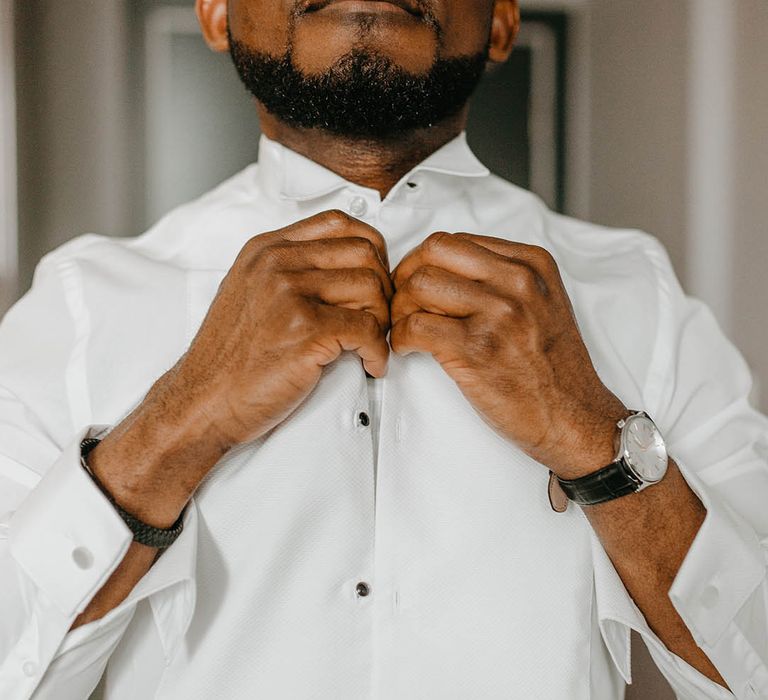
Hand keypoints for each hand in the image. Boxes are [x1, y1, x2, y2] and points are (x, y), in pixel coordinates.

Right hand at [90, 210, 390, 524]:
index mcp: (266, 249)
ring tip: (368, 344)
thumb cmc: (230, 356)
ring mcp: (289, 295)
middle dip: (382, 288)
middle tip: (376, 318)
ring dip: (382, 321)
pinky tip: (368, 364)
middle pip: (364, 252)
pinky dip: (377, 352)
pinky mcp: (305, 331)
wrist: (202, 401)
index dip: (370, 250)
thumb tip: (344, 264)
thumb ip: (288, 268)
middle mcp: (276, 263)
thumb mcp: (249, 290)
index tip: (372, 280)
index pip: (339, 222)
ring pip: (371, 288)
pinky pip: (368, 330)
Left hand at [390, 232, 626, 477]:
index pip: (453, 241)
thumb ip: (503, 277)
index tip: (415, 283)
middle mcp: (517, 282)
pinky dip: (399, 338)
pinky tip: (409, 349)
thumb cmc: (553, 368)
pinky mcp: (477, 349)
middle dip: (405, 277)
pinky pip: (414, 326)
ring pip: (418, 286)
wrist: (575, 418)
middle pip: (431, 253)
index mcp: (531, 264)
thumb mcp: (543, 303)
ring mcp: (498, 314)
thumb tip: (445, 269)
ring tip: (406, 329)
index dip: (422, 262)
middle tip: (402, 303)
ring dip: (399, 309)